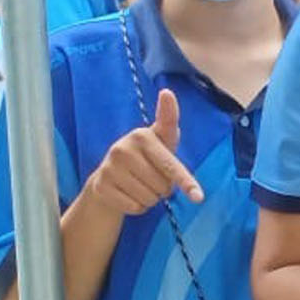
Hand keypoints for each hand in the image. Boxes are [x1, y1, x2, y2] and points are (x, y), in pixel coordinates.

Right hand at [83, 88, 203, 216]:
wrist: (109, 176)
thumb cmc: (145, 156)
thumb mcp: (160, 140)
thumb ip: (169, 122)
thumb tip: (167, 92)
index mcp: (141, 136)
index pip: (171, 165)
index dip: (185, 181)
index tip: (198, 196)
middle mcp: (122, 149)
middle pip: (163, 186)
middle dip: (164, 188)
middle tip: (153, 178)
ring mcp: (110, 168)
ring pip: (150, 198)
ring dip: (151, 198)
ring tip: (140, 185)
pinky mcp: (101, 187)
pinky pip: (135, 207)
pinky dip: (138, 207)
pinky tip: (129, 194)